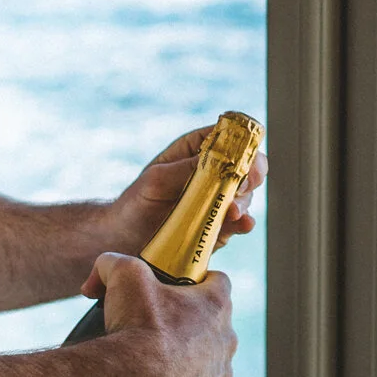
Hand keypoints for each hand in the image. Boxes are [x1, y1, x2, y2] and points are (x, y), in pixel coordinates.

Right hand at [85, 254, 236, 376]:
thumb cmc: (137, 327)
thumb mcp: (122, 275)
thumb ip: (113, 262)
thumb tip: (98, 276)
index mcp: (216, 304)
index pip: (218, 282)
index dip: (198, 281)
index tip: (177, 287)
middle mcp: (227, 339)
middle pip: (213, 324)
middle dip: (189, 323)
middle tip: (158, 326)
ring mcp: (220, 374)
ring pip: (209, 361)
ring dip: (189, 359)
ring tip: (157, 361)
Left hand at [101, 122, 269, 256]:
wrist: (125, 240)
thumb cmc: (137, 202)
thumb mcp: (156, 179)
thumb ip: (187, 168)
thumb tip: (220, 160)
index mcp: (198, 151)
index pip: (230, 136)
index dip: (243, 141)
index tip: (244, 154)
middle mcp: (214, 174)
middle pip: (248, 165)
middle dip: (251, 173)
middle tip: (244, 183)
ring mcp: (219, 200)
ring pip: (247, 194)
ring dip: (245, 201)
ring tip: (232, 211)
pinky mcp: (221, 226)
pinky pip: (240, 223)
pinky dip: (245, 222)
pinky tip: (243, 223)